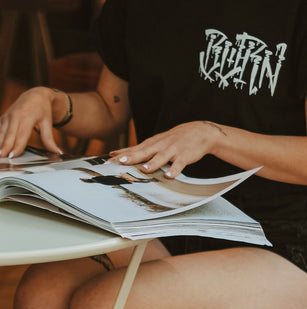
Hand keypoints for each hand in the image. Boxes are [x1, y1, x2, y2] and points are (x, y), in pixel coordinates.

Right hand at [0, 87, 62, 158]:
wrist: (35, 95)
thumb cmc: (42, 110)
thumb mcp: (48, 124)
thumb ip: (50, 140)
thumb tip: (58, 152)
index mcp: (28, 117)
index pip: (22, 134)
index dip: (17, 146)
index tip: (12, 156)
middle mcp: (16, 115)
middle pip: (9, 134)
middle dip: (4, 147)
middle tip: (0, 158)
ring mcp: (7, 116)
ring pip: (1, 133)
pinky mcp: (2, 117)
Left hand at [110, 121, 224, 177]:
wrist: (200, 132)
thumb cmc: (173, 139)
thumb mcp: (155, 142)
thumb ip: (138, 149)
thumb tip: (118, 154)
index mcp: (152, 144)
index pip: (134, 149)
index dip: (122, 155)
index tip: (109, 160)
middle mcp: (160, 146)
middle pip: (144, 152)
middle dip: (132, 157)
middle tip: (121, 162)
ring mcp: (173, 150)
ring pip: (161, 157)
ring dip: (153, 163)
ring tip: (144, 169)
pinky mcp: (185, 156)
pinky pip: (179, 164)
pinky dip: (174, 170)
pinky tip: (169, 176)